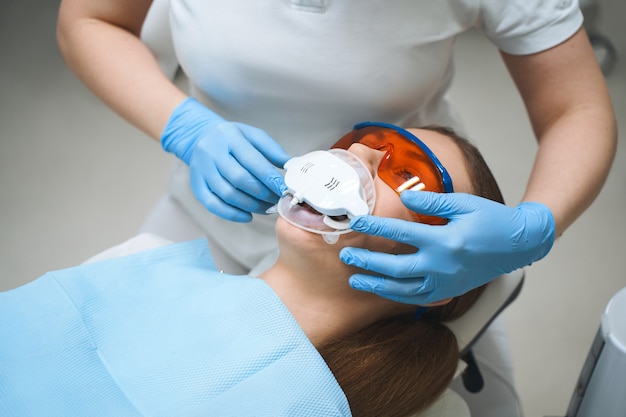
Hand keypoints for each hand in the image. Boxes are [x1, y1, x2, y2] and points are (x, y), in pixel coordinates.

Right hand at [161, 98, 290, 221]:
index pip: (252, 161)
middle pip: (239, 179)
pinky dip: (232, 214)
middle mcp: (213, 153)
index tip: (284, 190)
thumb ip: (272, 150)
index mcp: (230, 138)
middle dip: (262, 194)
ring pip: (227, 194)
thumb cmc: (232, 139)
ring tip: (266, 208)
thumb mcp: (253, 136)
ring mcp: (202, 171)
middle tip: (277, 201)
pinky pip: (213, 205)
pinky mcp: (196, 186)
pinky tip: (248, 216)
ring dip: (251, 206)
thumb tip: (291, 167)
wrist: (200, 138)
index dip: (270, 179)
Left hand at [340, 191, 554, 303]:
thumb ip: (432, 203)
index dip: (375, 226)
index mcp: (444, 240)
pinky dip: (397, 296)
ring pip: (403, 289)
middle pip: (395, 267)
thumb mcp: (463, 203)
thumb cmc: (491, 220)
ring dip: (377, 286)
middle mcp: (442, 266)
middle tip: (346, 256)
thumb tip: (404, 198)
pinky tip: (382, 290)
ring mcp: (445, 283)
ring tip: (355, 280)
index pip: (400, 232)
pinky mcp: (449, 292)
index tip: (356, 221)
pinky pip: (418, 299)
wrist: (518, 245)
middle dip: (368, 262)